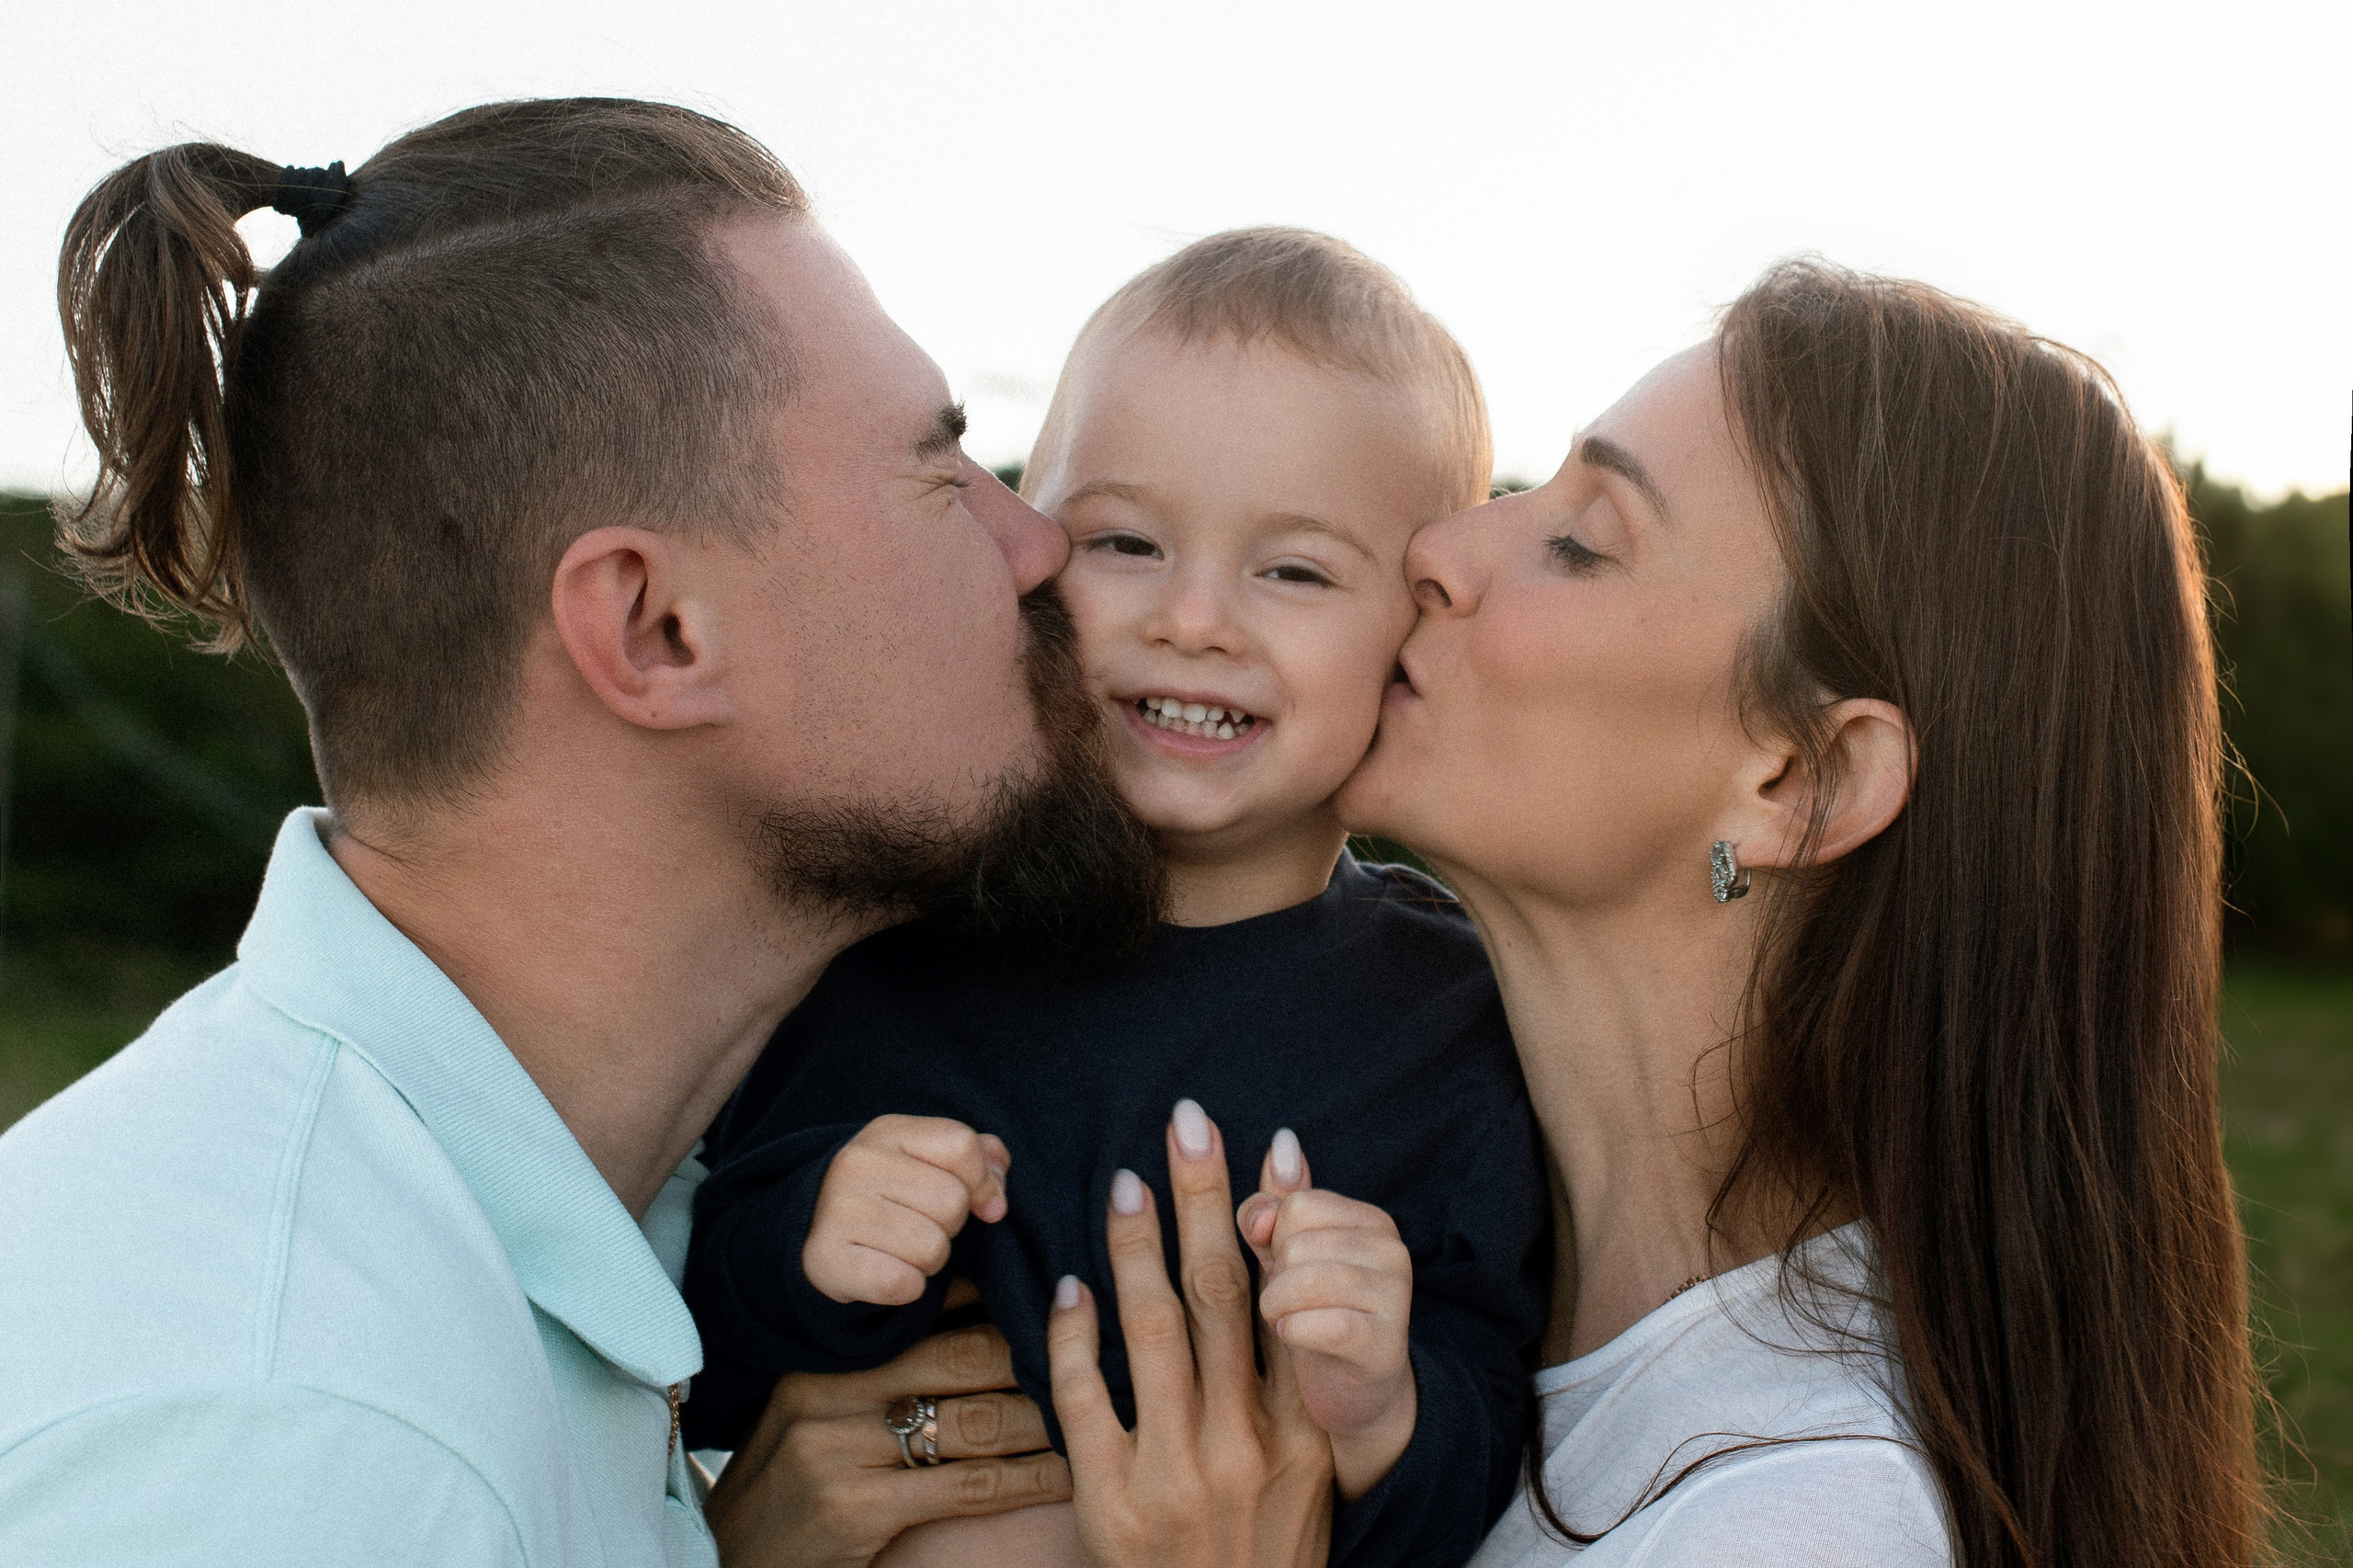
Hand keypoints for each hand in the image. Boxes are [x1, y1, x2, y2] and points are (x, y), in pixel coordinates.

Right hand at [704, 1323, 1070, 1567]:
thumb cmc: (794, 1474)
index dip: (1004, 1303)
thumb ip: (885, 1360)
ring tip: (1097, 1409)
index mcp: (831, 1359)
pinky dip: (1027, 1479)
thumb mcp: (821, 1404)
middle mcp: (833, 1393)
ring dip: (1047, 1419)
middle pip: (964, 1358)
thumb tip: (976, 1300)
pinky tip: (1067, 1475)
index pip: (932, 1312)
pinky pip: (967, 1486)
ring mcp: (843, 1452)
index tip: (1061, 1298)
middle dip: (1037, 1354)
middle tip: (1101, 1348)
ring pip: (975, 1422)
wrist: (733, 1554)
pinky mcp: (860, 1509)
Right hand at [804, 1116, 1010, 1305]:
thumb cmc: (887, 1192)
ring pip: (932, 1248)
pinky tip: (887, 1272)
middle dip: (949, 1224)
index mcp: (887, 1133)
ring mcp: (838, 1211)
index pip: (963, 1147)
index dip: (982, 1181)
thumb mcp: (925, 1158)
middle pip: (952, 1203)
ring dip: (929, 1259)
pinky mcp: (826, 1259)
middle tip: (918, 1224)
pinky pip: (903, 1284)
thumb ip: (975, 1159)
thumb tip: (996, 1196)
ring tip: (901, 1248)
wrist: (811, 1225)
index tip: (978, 1202)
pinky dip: (907, 1288)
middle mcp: (857, 1164)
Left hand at [1047, 1098, 1333, 1567]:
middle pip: (1219, 1292)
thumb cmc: (1264, 1544)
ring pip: (1151, 1329)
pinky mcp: (1110, 1502)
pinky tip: (1072, 1288)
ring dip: (1136, 1246)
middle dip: (1204, 1199)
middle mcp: (1242, 1446)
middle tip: (1189, 1124)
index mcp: (1298, 1433)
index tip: (1269, 1146)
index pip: (1283, 1300)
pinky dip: (1074, 1335)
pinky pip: (1082, 1397)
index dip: (1275, 1219)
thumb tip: (1276, 1280)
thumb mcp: (1305, 1470)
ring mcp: (1173, 1473)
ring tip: (1126, 1185)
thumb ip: (1291, 1384)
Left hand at [1237, 1132, 1416, 1499]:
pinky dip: (1294, 1332)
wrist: (1355, 1399)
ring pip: (1302, 1278)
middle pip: (1296, 1240)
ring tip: (1289, 1322)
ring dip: (1279, 1307)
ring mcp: (1394, 1297)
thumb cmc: (1313, 1318)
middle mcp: (1392, 1249)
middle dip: (1276, 1276)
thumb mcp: (1285, 1257)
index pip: (1297, 1203)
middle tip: (1292, 1303)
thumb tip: (1281, 1144)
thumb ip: (1275, 1206)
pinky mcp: (1384, 1344)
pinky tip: (1296, 1339)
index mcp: (1369, 1220)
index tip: (1282, 1265)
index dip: (1272, 1238)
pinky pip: (1321, 1323)